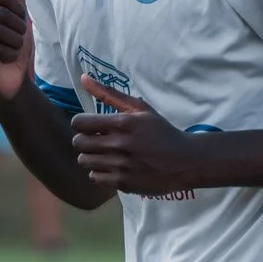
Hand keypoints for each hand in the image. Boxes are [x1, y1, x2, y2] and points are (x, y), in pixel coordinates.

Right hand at [0, 0, 33, 101]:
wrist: (13, 80)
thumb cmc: (14, 45)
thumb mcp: (19, 14)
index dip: (18, 10)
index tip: (19, 23)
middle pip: (0, 12)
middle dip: (18, 27)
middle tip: (17, 39)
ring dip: (16, 41)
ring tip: (13, 49)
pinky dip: (11, 55)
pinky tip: (7, 60)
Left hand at [71, 78, 198, 194]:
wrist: (185, 162)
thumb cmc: (161, 132)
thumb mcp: (140, 109)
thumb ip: (109, 94)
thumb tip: (82, 78)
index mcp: (123, 123)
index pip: (79, 123)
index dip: (81, 124)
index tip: (90, 126)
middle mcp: (119, 144)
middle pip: (78, 143)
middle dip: (84, 140)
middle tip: (96, 140)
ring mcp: (120, 165)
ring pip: (84, 161)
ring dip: (91, 156)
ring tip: (104, 154)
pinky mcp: (123, 183)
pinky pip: (94, 177)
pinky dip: (99, 172)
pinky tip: (112, 167)